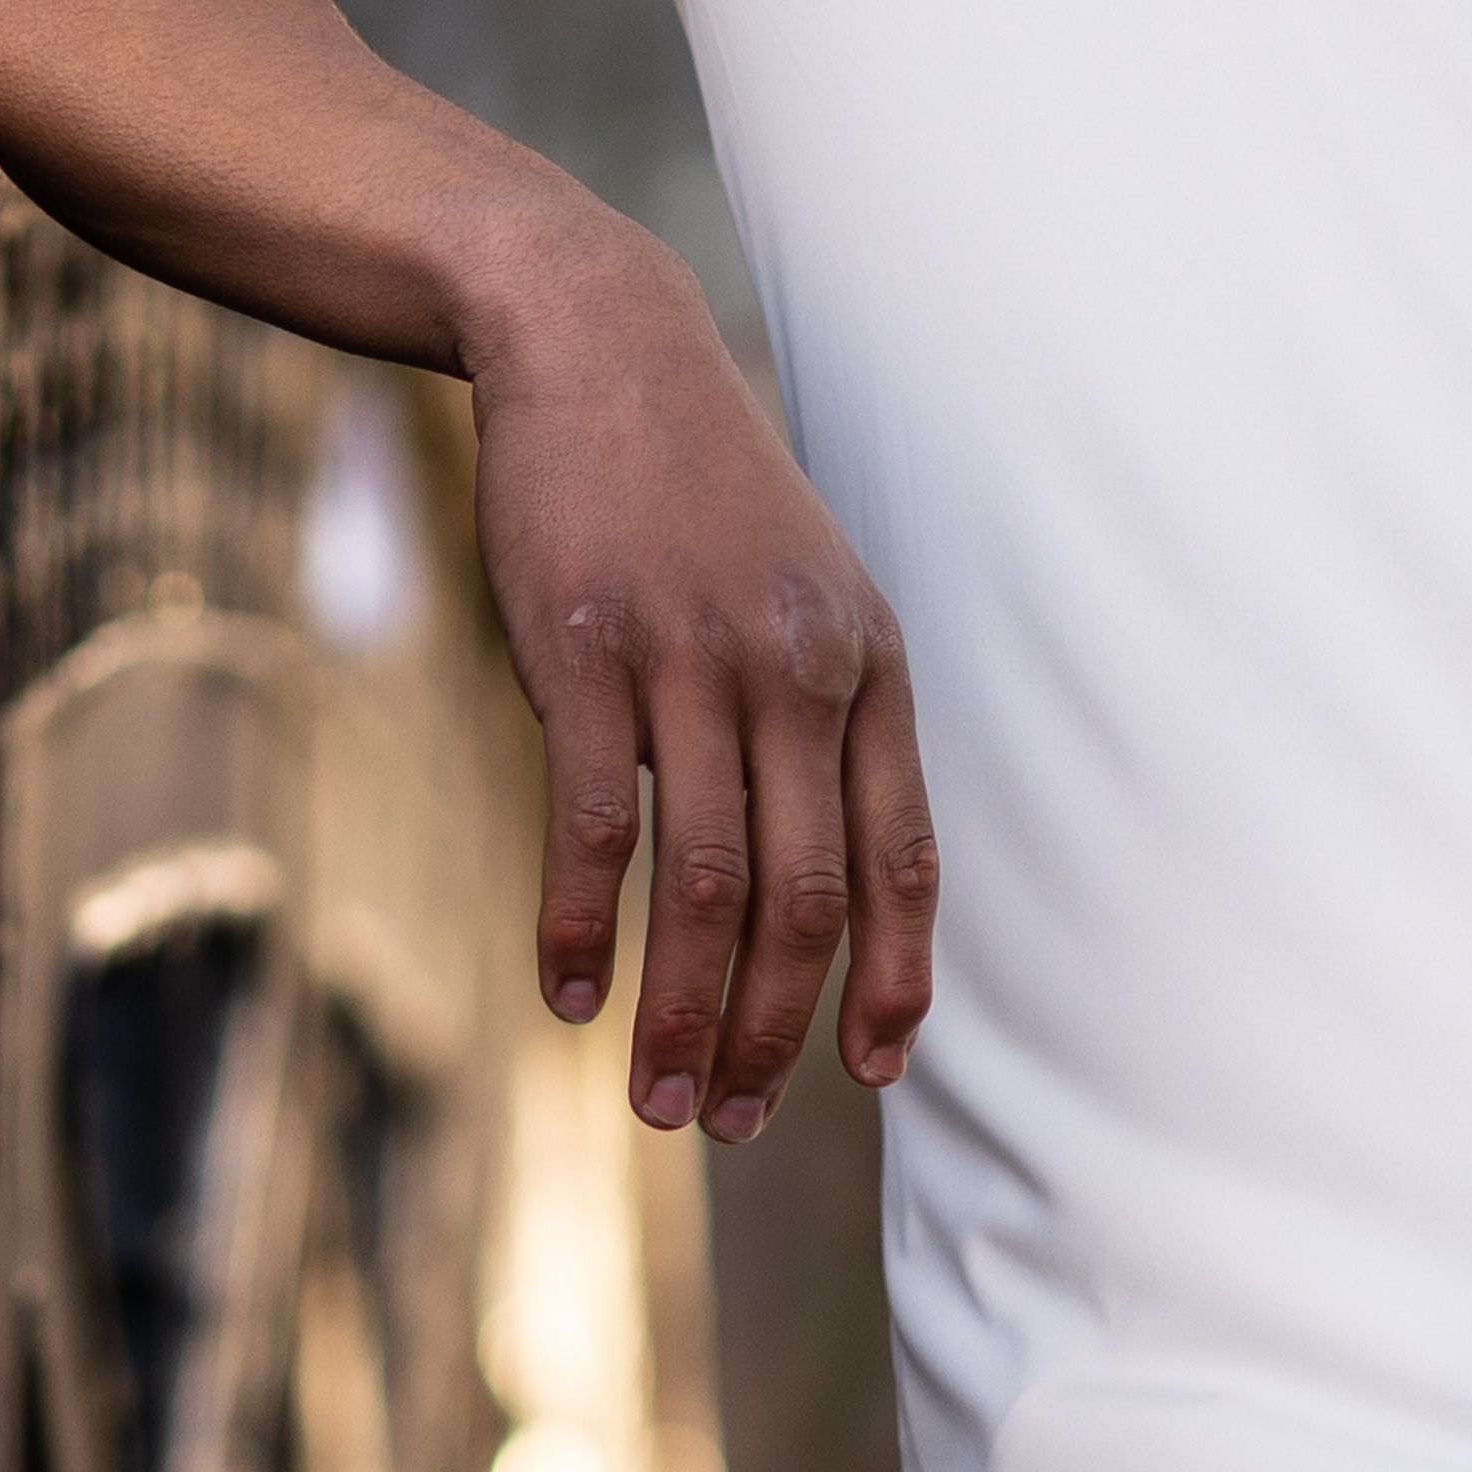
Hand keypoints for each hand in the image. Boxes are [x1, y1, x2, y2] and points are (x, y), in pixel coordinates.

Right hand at [466, 212, 937, 1138]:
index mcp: (867, 662)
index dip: (892, 978)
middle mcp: (799, 666)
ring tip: (658, 1098)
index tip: (869, 1074)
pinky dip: (581, 925)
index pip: (903, 855)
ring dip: (683, 1013)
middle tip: (731, 1123)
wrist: (602, 348)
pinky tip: (568, 989)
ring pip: (708, 885)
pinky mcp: (588, 648)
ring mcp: (694, 656)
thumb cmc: (696, 496)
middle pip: (807, 897)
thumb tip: (812, 886)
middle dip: (775, 1033)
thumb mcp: (802, 592)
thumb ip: (818, 718)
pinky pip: (593, 822)